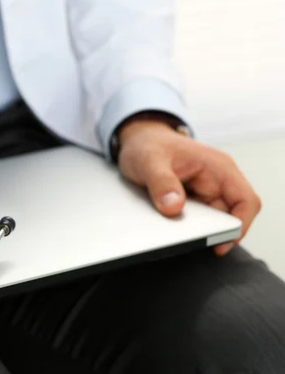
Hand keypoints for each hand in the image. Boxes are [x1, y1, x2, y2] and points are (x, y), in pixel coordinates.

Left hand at [117, 120, 260, 255]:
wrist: (137, 140)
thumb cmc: (148, 144)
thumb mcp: (150, 161)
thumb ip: (162, 183)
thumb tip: (174, 207)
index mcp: (218, 168)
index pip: (246, 200)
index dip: (240, 225)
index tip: (221, 244)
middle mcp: (217, 180)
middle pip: (229, 217)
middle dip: (212, 231)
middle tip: (189, 241)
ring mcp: (205, 191)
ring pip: (212, 221)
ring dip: (197, 230)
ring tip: (174, 231)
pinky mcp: (192, 200)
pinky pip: (197, 220)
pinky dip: (186, 227)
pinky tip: (169, 227)